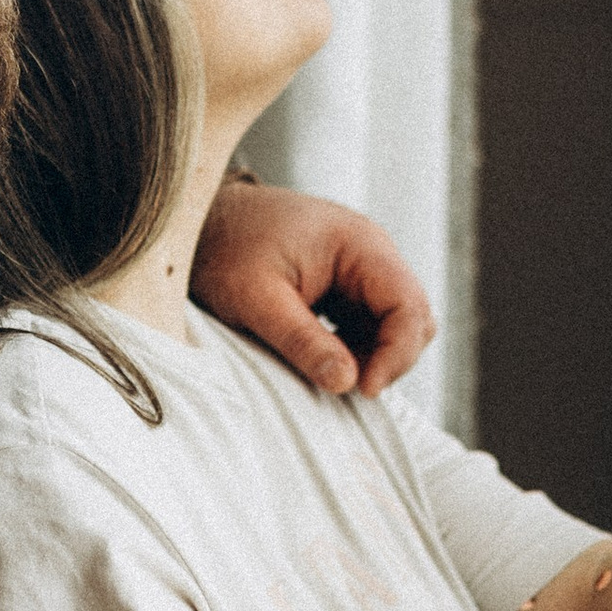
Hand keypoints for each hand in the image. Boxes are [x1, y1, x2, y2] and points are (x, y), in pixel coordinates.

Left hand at [191, 180, 434, 397]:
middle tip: (348, 389)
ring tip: (329, 376)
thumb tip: (346, 383)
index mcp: (359, 244)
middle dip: (390, 358)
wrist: (198, 221)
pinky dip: (356, 351)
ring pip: (394, 326)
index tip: (364, 389)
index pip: (407, 303)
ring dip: (373, 357)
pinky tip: (323, 363)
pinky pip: (369, 326)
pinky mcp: (344, 288)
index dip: (397, 353)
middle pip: (412, 317)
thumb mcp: (255, 299)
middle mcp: (369, 253)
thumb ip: (301, 340)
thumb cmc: (224, 248)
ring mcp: (359, 270)